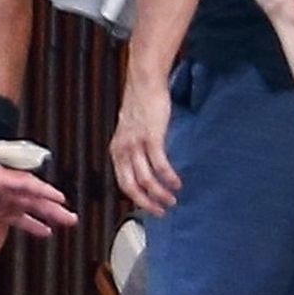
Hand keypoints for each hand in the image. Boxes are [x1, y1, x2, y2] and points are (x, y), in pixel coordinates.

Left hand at [0, 156, 73, 237]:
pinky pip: (18, 217)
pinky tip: (47, 232)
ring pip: (30, 205)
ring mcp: (2, 198)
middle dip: (52, 205)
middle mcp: (3, 187)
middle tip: (71, 217)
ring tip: (69, 222)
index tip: (58, 197)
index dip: (40, 190)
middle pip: (32, 195)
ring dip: (49, 214)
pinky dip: (32, 224)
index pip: (22, 182)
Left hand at [111, 77, 179, 215]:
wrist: (145, 83)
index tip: (151, 208)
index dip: (137, 200)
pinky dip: (168, 177)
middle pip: (132, 187)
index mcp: (116, 151)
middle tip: (162, 211)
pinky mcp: (151, 137)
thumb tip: (147, 169)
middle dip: (147, 203)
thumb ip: (135, 151)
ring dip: (160, 193)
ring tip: (172, 199)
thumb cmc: (141, 106)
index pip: (123, 184)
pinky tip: (177, 183)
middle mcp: (122, 150)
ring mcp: (136, 144)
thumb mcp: (131, 133)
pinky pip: (159, 164)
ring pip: (145, 179)